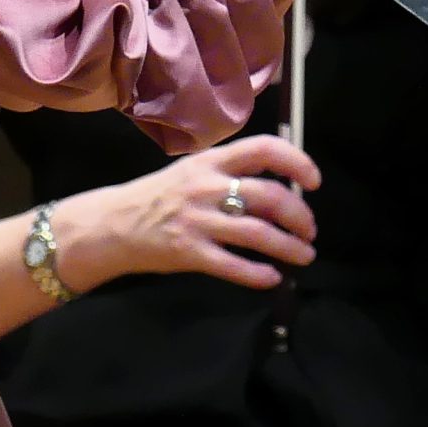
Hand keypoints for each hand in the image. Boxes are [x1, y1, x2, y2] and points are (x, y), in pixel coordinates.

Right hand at [64, 135, 321, 291]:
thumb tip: (280, 183)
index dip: (297, 163)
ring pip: (259, 233)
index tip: (313, 182)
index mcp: (209, 161)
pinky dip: (260, 274)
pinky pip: (234, 265)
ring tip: (304, 255)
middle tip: (309, 231)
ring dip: (290, 247)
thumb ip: (229, 172)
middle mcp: (206, 186)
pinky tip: (272, 277)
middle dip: (300, 217)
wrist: (113, 224)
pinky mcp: (189, 252)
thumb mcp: (192, 171)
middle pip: (270, 196)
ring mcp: (197, 220)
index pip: (263, 149)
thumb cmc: (159, 197)